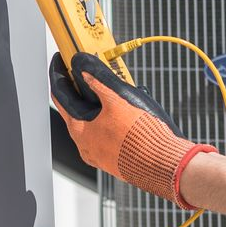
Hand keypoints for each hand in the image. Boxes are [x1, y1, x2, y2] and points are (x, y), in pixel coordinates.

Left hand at [50, 52, 214, 206]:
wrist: (165, 165)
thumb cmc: (142, 138)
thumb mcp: (118, 102)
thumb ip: (99, 82)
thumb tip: (83, 67)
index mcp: (80, 130)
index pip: (61, 96)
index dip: (60, 74)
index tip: (62, 61)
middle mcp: (86, 145)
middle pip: (78, 109)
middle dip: (85, 89)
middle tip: (93, 72)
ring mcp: (101, 153)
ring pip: (96, 122)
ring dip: (103, 105)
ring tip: (119, 92)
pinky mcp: (118, 158)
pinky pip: (110, 135)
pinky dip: (114, 120)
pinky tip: (131, 115)